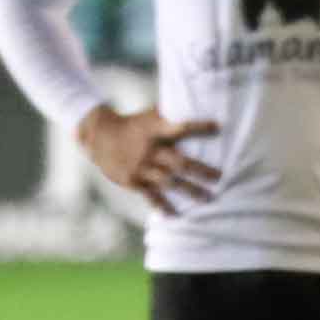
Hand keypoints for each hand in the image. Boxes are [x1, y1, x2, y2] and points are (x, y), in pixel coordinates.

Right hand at [80, 106, 220, 211]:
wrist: (98, 136)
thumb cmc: (134, 124)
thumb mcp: (151, 116)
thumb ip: (171, 115)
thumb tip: (200, 105)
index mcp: (155, 131)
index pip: (179, 128)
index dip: (198, 127)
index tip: (217, 126)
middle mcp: (149, 150)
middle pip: (179, 162)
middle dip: (201, 171)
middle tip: (220, 177)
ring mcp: (140, 167)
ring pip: (169, 182)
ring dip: (190, 191)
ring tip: (208, 198)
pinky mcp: (131, 181)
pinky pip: (150, 195)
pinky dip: (162, 206)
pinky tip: (175, 215)